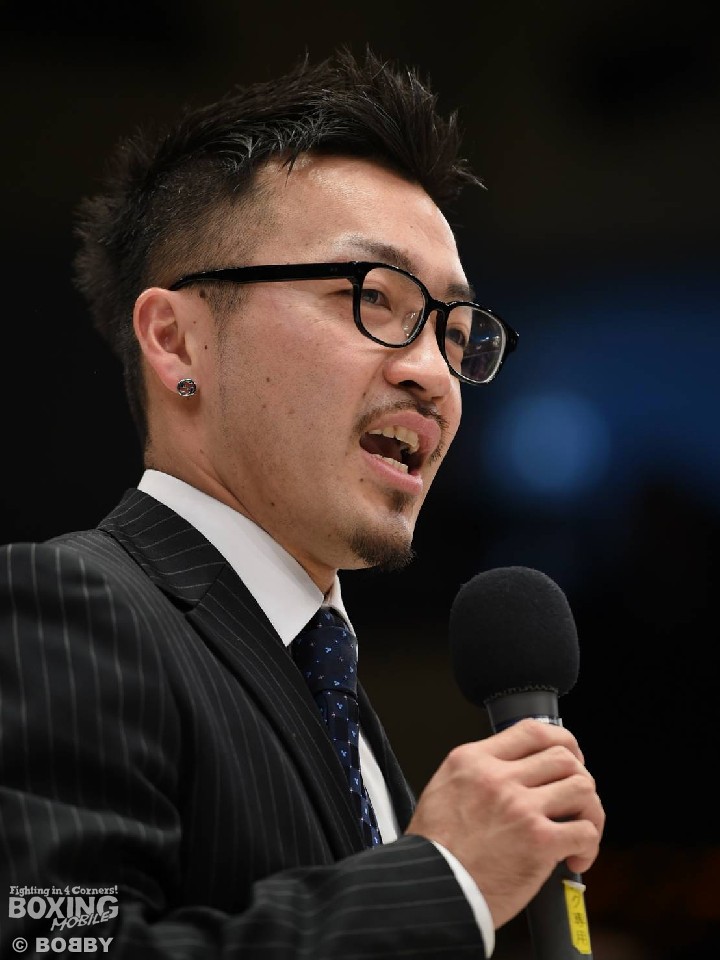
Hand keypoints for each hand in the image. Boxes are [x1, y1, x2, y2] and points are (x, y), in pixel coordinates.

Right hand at [405, 718, 604, 928]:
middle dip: (579, 777)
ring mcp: (520, 808)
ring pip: (582, 788)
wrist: (431, 889)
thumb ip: (478, 773)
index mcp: (473, 760)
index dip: (562, 740)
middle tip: (576, 799)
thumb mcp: (444, 788)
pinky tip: (575, 858)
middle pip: (563, 756)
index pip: (532, 730)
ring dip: (589, 811)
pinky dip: (589, 846)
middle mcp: (498, 777)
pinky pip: (585, 831)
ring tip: (579, 829)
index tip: (570, 756)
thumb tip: (514, 771)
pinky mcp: (538, 842)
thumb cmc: (434, 849)